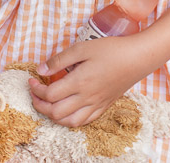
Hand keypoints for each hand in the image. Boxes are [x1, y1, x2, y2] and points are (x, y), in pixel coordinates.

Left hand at [28, 34, 152, 126]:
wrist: (137, 58)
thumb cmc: (111, 49)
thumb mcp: (82, 48)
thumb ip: (59, 60)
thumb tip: (41, 69)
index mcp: (79, 82)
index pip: (49, 94)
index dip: (36, 89)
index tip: (32, 79)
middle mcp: (87, 97)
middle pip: (55, 112)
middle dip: (40, 105)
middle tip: (35, 92)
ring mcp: (96, 104)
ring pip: (69, 121)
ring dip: (53, 115)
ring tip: (47, 103)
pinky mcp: (104, 106)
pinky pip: (85, 121)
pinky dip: (70, 119)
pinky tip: (67, 109)